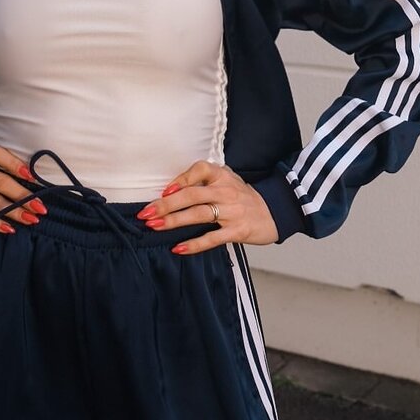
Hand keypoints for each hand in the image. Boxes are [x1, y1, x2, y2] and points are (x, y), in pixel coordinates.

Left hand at [136, 160, 277, 253]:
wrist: (273, 211)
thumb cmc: (241, 196)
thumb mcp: (226, 179)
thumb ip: (202, 181)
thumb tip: (170, 190)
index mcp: (222, 175)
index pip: (198, 170)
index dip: (180, 180)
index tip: (163, 191)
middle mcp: (226, 191)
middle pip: (192, 195)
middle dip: (166, 205)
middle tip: (146, 213)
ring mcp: (232, 211)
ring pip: (198, 215)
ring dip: (173, 221)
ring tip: (154, 227)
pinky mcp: (237, 231)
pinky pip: (212, 238)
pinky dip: (194, 244)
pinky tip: (178, 248)